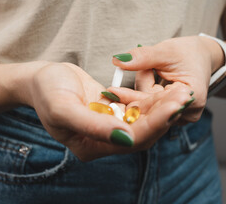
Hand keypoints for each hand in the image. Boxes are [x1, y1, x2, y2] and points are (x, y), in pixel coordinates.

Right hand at [21, 62, 191, 159]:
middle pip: (143, 132)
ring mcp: (109, 127)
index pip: (132, 141)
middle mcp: (104, 142)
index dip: (155, 124)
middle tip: (184, 95)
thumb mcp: (64, 108)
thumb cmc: (47, 91)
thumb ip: (93, 126)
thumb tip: (125, 138)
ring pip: (143, 121)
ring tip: (180, 90)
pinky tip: (165, 89)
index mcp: (91, 147)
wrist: (41, 78)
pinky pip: (137, 109)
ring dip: (162, 107)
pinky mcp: (113, 113)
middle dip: (165, 114)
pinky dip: (152, 100)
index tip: (175, 106)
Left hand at [112, 36, 223, 124]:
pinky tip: (146, 78)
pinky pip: (152, 107)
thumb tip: (118, 61)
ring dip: (141, 89)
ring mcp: (182, 116)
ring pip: (149, 107)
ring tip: (148, 69)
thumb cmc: (187, 52)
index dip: (132, 96)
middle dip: (134, 92)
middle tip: (113, 86)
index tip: (111, 90)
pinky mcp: (174, 115)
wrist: (200, 56)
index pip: (155, 102)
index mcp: (193, 98)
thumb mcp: (165, 51)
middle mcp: (188, 112)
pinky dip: (144, 94)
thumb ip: (142, 57)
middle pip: (151, 108)